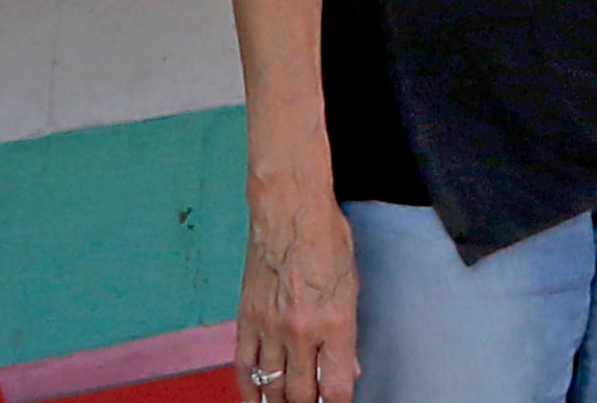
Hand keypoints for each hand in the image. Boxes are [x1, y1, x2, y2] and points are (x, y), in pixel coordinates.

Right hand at [238, 166, 359, 402]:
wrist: (290, 212)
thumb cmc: (328, 240)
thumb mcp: (352, 283)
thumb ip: (348, 333)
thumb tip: (348, 369)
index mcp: (336, 321)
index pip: (337, 386)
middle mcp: (302, 331)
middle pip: (303, 395)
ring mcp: (270, 329)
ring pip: (273, 388)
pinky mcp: (247, 322)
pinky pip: (244, 369)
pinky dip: (250, 391)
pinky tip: (256, 400)